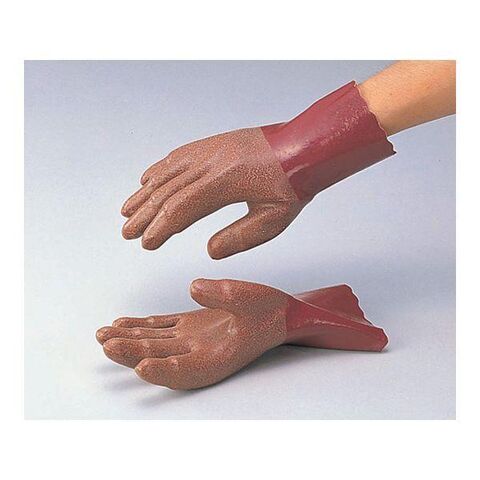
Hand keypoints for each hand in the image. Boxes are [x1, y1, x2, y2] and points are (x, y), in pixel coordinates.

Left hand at [96, 279, 288, 388]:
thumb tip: (193, 287)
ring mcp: (191, 339)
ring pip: (155, 343)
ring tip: (104, 336)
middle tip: (108, 344)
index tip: (142, 366)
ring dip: (129, 341)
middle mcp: (200, 353)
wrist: (276, 313)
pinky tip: (122, 324)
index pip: (187, 371)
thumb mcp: (253, 299)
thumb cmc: (270, 311)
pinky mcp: (189, 325)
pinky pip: (160, 327)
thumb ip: (224, 295)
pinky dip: (141, 326)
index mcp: (218, 357)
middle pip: (161, 357)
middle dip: (133, 352)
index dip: (163, 371)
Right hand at [121, 128, 304, 258]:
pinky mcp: (212, 144)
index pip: (181, 209)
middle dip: (144, 215)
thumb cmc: (294, 184)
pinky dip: (159, 170)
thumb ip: (240, 237)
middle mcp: (210, 163)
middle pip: (167, 192)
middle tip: (127, 232)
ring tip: (127, 210)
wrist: (307, 146)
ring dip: (145, 193)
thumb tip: (210, 251)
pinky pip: (178, 156)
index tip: (146, 243)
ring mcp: (210, 150)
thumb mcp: (273, 220)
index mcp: (224, 183)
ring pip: (167, 173)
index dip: (160, 228)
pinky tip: (147, 179)